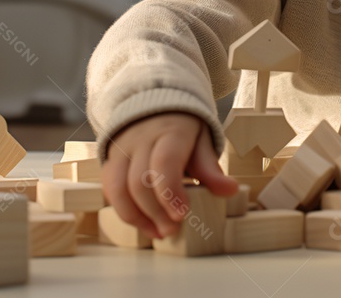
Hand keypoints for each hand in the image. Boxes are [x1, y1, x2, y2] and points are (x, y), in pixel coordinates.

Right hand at [101, 112, 237, 238]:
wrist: (155, 107)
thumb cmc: (182, 129)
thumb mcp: (201, 141)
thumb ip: (210, 168)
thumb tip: (230, 190)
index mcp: (169, 131)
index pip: (164, 162)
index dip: (170, 192)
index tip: (182, 214)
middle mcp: (141, 139)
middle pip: (139, 181)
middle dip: (155, 212)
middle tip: (173, 229)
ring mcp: (122, 149)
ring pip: (118, 188)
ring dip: (137, 217)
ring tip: (158, 232)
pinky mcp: (111, 161)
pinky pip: (110, 189)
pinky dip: (124, 211)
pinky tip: (144, 223)